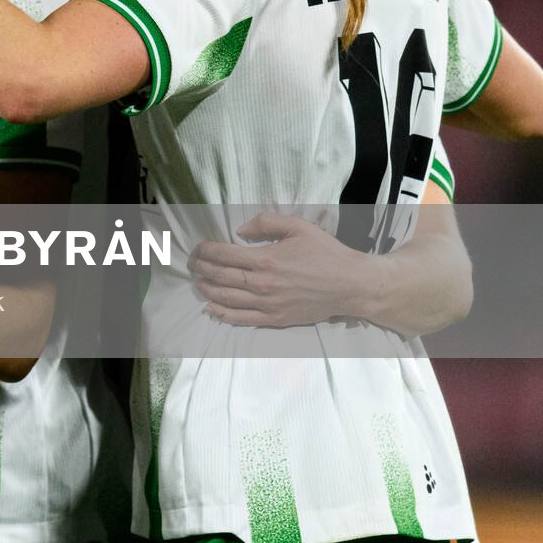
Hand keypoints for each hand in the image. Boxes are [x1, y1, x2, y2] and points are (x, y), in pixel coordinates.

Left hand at [193, 211, 378, 327]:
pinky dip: (222, 314)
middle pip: (219, 276)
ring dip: (206, 290)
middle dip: (200, 268)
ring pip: (226, 298)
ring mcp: (267, 304)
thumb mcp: (299, 227)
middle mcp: (262, 283)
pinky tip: (210, 309)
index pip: (222, 254)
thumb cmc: (326, 253)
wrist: (351, 285)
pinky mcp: (275, 319)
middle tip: (192, 264)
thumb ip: (267, 222)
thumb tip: (240, 230)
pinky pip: (241, 319)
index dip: (205, 251)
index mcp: (266, 259)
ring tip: (198, 282)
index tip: (198, 248)